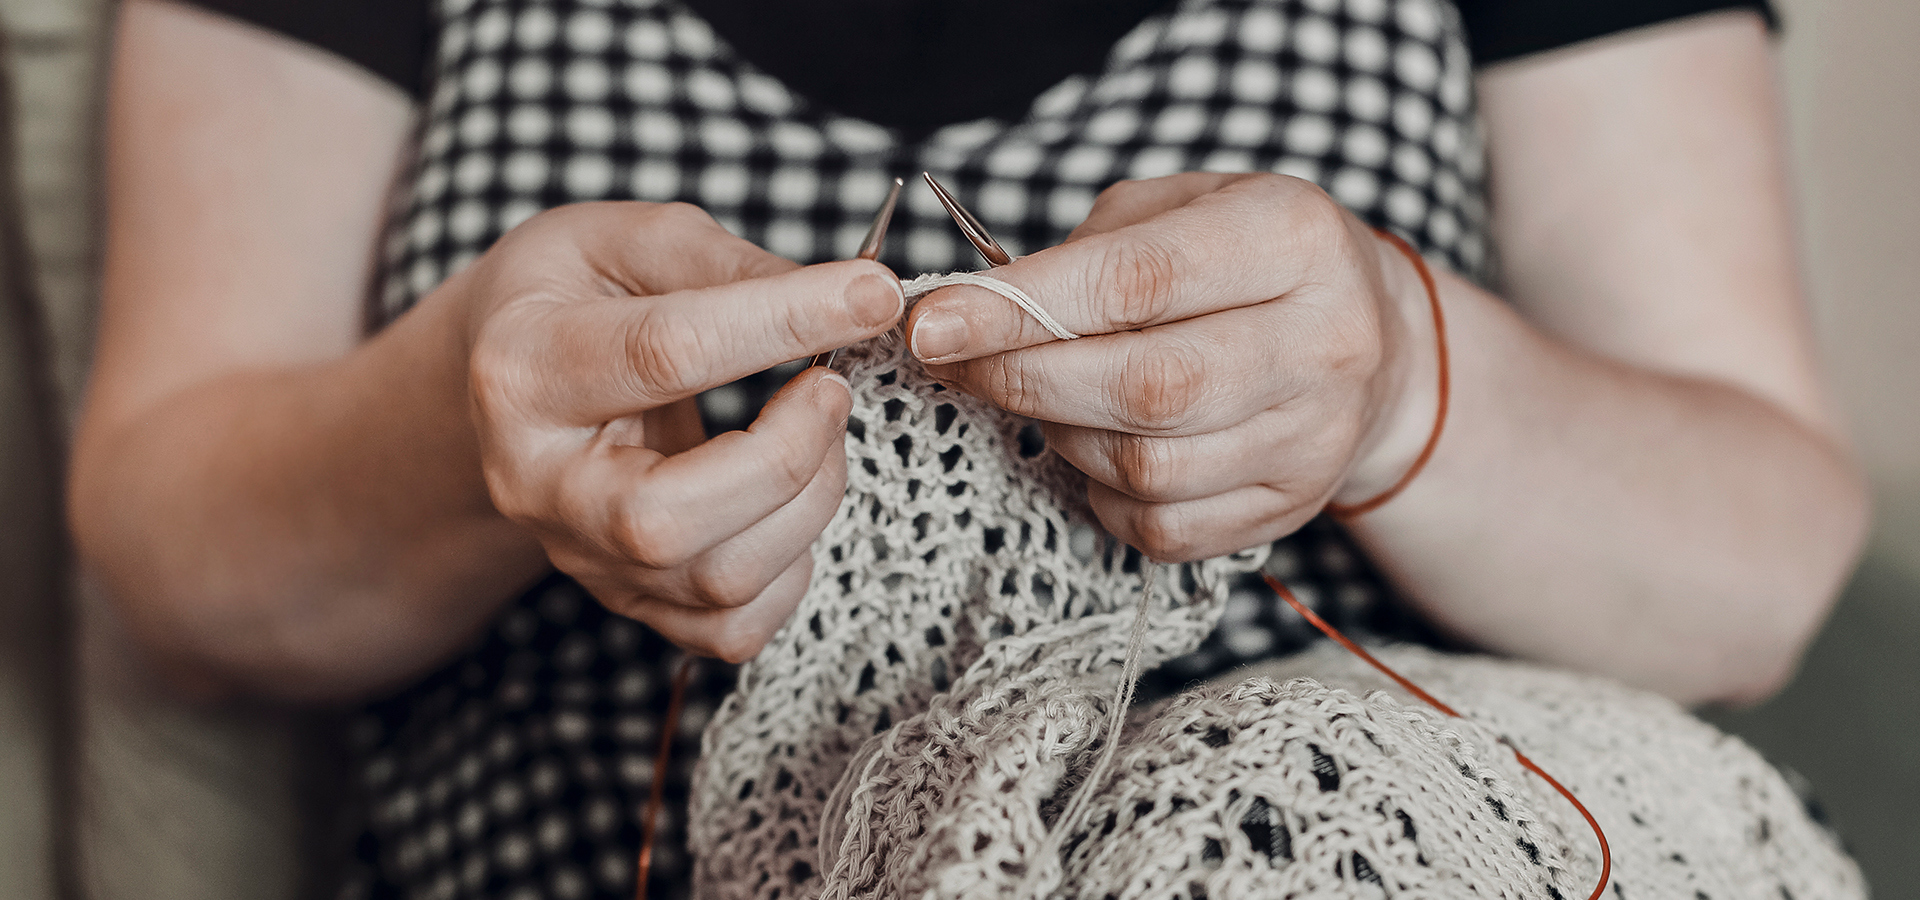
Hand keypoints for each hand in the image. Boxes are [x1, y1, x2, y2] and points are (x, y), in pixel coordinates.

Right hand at [461, 202, 903, 659]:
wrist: (511, 377)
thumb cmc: (573, 293)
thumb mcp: (626, 239)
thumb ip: (725, 264)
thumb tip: (847, 296)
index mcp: (524, 370)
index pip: (666, 354)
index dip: (786, 320)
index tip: (872, 293)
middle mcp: (538, 484)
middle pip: (667, 519)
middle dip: (786, 453)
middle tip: (831, 386)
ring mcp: (581, 556)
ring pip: (714, 581)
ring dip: (807, 503)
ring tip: (818, 428)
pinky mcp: (628, 600)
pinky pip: (730, 629)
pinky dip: (792, 568)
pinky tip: (792, 499)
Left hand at [907, 174, 1437, 560]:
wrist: (1372, 344)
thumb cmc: (1243, 262)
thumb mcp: (1180, 211)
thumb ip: (1085, 253)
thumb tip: (968, 313)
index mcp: (1294, 239)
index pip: (1138, 280)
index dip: (1021, 308)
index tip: (933, 321)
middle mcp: (1324, 343)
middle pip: (1147, 387)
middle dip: (1024, 379)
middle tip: (956, 364)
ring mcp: (1314, 439)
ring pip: (1147, 468)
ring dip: (1062, 436)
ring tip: (1040, 396)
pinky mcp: (1291, 510)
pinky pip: (1162, 526)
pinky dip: (1101, 495)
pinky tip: (1097, 448)